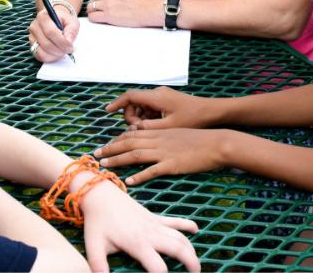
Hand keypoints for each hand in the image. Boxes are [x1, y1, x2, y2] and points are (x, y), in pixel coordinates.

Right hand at [27, 3, 79, 61]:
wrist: (56, 20)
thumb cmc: (63, 20)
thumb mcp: (71, 21)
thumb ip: (72, 30)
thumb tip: (68, 41)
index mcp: (43, 17)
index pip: (50, 32)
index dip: (62, 42)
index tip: (70, 46)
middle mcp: (35, 27)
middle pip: (46, 44)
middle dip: (60, 50)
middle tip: (68, 50)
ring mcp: (32, 38)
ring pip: (42, 52)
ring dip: (55, 55)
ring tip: (63, 51)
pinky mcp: (32, 46)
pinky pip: (40, 57)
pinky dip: (50, 58)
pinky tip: (57, 53)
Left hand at [79, 176, 200, 270]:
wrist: (100, 194)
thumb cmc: (97, 221)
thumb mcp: (93, 246)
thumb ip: (99, 266)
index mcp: (137, 243)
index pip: (158, 267)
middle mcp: (150, 233)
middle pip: (178, 249)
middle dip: (190, 263)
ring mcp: (154, 223)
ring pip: (179, 236)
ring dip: (191, 249)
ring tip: (196, 264)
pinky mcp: (154, 217)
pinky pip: (174, 220)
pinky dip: (186, 224)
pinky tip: (196, 229)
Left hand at [87, 0, 159, 27]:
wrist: (147, 11)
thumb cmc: (140, 4)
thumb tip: (103, 0)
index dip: (99, 1)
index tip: (102, 6)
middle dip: (94, 6)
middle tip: (99, 12)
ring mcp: (107, 3)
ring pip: (90, 8)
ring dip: (93, 12)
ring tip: (100, 17)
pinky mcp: (108, 14)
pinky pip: (92, 17)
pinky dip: (94, 19)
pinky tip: (100, 20)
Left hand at [94, 128, 228, 186]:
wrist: (217, 143)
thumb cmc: (200, 139)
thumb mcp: (178, 133)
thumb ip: (162, 138)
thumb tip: (150, 143)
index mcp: (159, 132)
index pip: (132, 134)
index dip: (117, 140)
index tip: (105, 145)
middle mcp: (158, 140)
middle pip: (129, 142)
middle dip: (110, 148)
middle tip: (96, 154)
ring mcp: (165, 152)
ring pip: (135, 154)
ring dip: (118, 160)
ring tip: (104, 165)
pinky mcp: (172, 164)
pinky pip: (152, 170)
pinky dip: (139, 175)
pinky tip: (129, 180)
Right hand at [105, 87, 214, 129]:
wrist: (212, 112)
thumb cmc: (193, 119)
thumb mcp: (169, 127)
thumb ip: (148, 128)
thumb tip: (132, 131)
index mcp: (156, 97)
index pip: (130, 96)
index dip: (117, 104)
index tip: (107, 111)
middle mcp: (157, 93)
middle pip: (134, 103)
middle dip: (132, 117)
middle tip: (138, 131)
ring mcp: (162, 96)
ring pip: (142, 107)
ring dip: (141, 119)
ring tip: (150, 131)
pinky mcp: (167, 101)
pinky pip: (151, 108)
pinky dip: (149, 117)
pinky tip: (156, 127)